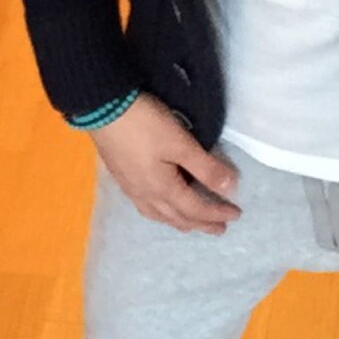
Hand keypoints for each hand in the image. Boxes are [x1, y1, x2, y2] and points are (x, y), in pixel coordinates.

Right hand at [90, 92, 241, 234]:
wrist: (102, 109)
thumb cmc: (146, 124)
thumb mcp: (181, 143)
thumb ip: (206, 167)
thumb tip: (230, 189)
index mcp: (163, 189)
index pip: (196, 209)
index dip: (217, 213)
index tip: (236, 215)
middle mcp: (146, 195)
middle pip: (177, 218)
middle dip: (200, 224)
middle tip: (219, 229)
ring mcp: (131, 188)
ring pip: (159, 216)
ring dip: (179, 222)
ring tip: (192, 223)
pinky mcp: (121, 178)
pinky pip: (145, 207)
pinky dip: (161, 214)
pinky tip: (160, 206)